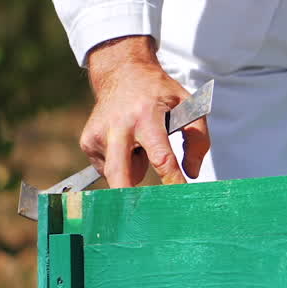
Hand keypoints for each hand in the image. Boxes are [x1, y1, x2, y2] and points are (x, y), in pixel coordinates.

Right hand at [80, 36, 210, 186]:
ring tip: (140, 144)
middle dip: (126, 195)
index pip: (162, 155)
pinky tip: (125, 141)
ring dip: (132, 169)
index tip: (180, 194)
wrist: (122, 73)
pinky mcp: (88, 141)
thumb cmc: (160, 93)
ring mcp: (99, 134)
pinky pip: (108, 167)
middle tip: (138, 214)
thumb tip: (193, 172)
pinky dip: (121, 162)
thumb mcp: (188, 105)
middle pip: (119, 171)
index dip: (172, 178)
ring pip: (116, 172)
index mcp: (147, 116)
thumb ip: (198, 137)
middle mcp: (119, 126)